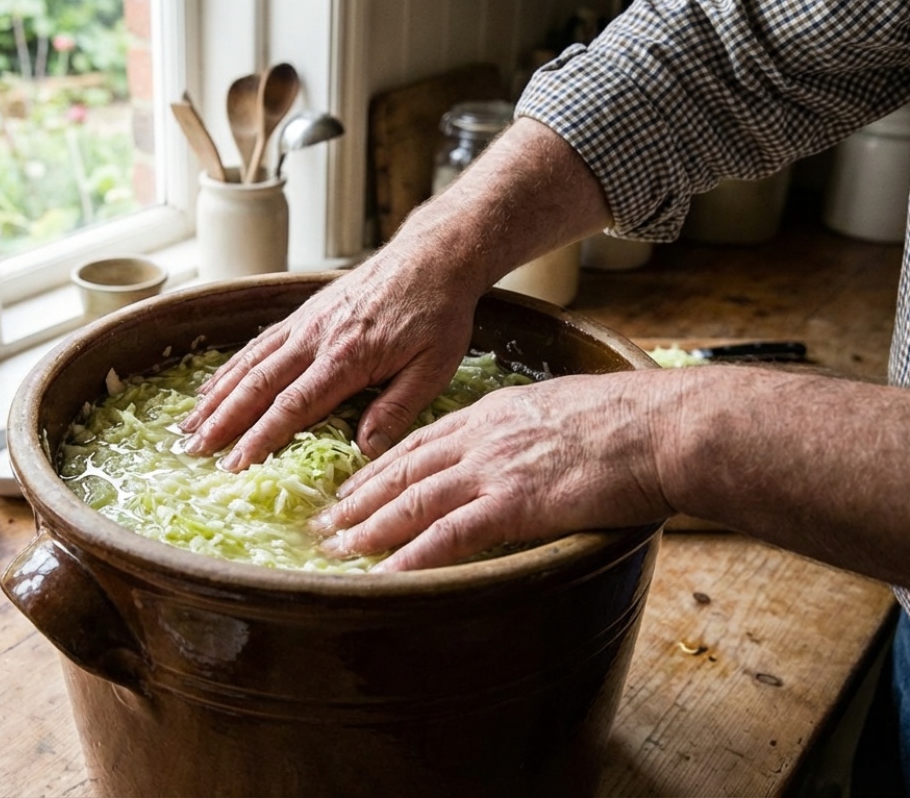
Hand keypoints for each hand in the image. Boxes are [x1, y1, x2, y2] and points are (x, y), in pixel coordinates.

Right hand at [180, 251, 485, 469]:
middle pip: (258, 384)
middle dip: (223, 421)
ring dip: (216, 397)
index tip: (235, 465)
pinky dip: (229, 368)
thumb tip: (364, 451)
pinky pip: (258, 344)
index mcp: (347, 358)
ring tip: (188, 427)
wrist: (432, 257)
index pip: (294, 405)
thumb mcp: (434, 367)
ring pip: (249, 363)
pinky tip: (212, 388)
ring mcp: (305, 323)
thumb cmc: (438, 315)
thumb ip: (398, 409)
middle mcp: (316, 338)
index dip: (260, 437)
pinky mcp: (303, 314)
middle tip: (193, 452)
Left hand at [313, 371, 675, 570]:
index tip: (349, 488)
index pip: (420, 442)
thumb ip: (527, 431)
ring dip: (368, 529)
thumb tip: (519, 455)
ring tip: (336, 550)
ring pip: (413, 501)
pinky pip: (449, 534)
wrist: (664, 427)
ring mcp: (495, 468)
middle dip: (356, 499)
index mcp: (493, 413)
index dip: (378, 469)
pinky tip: (385, 575)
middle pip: (402, 470)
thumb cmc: (630, 421)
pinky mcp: (515, 503)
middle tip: (320, 524)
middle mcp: (482, 436)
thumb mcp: (562, 410)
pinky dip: (412, 556)